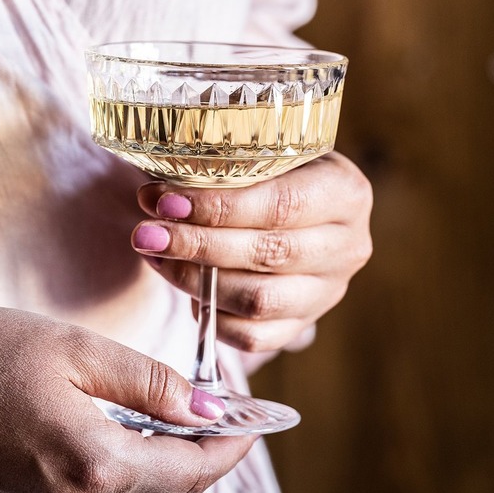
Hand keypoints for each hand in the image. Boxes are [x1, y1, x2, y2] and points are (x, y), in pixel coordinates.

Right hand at [0, 304, 254, 492]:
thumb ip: (149, 384)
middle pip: (157, 489)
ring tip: (136, 409)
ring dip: (144, 460)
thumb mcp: (73, 349)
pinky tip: (88, 429)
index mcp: (88, 464)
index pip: (188, 474)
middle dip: (186, 448)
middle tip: (195, 401)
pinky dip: (105, 472)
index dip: (229, 449)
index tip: (253, 423)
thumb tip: (207, 409)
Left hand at [131, 152, 372, 367]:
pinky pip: (253, 337)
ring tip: (157, 257)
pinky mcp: (304, 324)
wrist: (304, 206)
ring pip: (258, 301)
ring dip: (196, 282)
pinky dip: (212, 317)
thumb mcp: (264, 155)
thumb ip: (224, 170)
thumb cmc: (274, 173)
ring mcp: (328, 291)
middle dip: (197, 245)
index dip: (217, 208)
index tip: (163, 202)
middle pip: (267, 254)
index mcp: (345, 193)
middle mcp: (347, 246)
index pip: (280, 205)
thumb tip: (156, 195)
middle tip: (146, 234)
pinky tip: (187, 290)